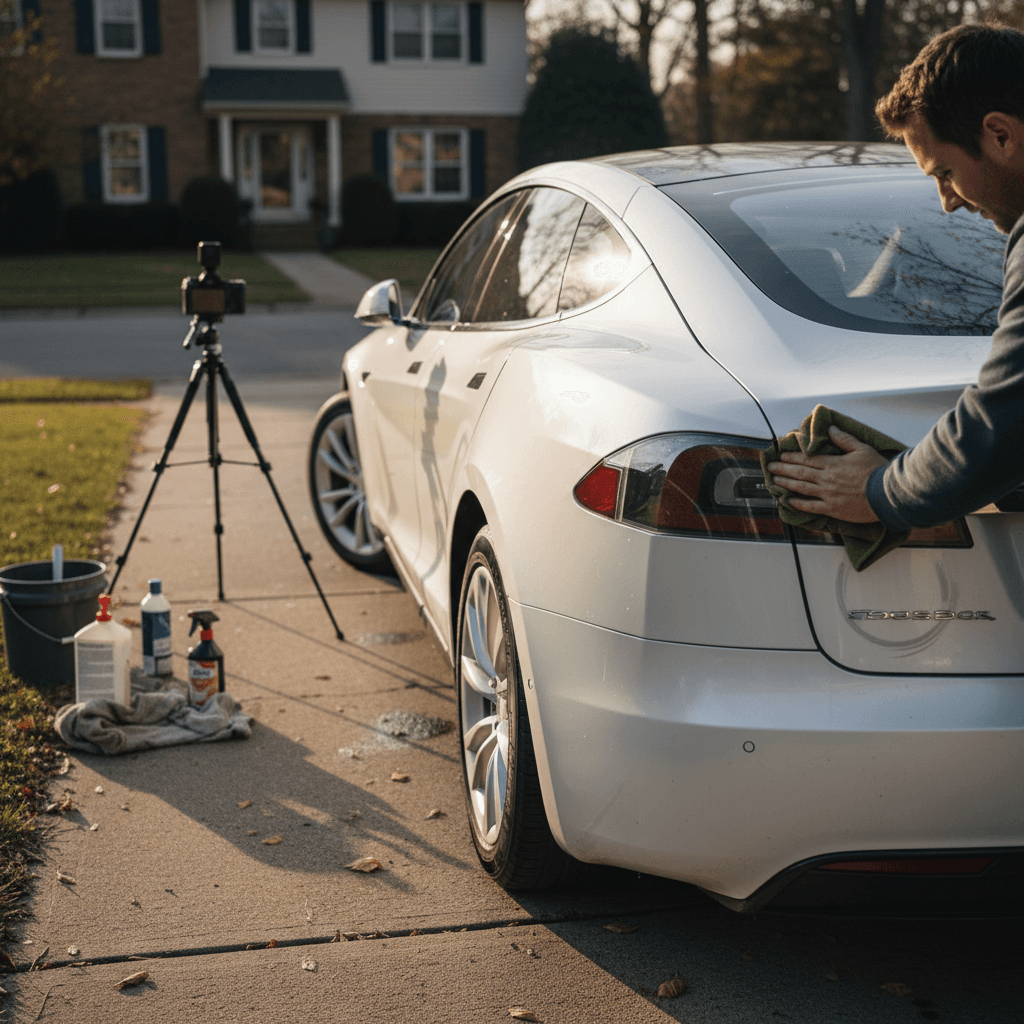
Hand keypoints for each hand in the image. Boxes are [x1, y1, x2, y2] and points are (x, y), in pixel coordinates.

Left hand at [767, 426, 886, 522]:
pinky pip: (811, 506)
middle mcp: (827, 479)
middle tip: (770, 467)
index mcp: (833, 464)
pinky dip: (798, 503)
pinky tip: (788, 501)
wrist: (887, 494)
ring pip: (801, 488)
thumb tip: (831, 429)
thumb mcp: (862, 449)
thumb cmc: (877, 471)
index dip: (792, 457)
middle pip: (800, 472)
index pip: (807, 459)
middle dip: (783, 469)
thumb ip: (845, 439)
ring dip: (786, 484)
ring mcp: (828, 494)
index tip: (781, 455)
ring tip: (774, 481)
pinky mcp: (832, 509)